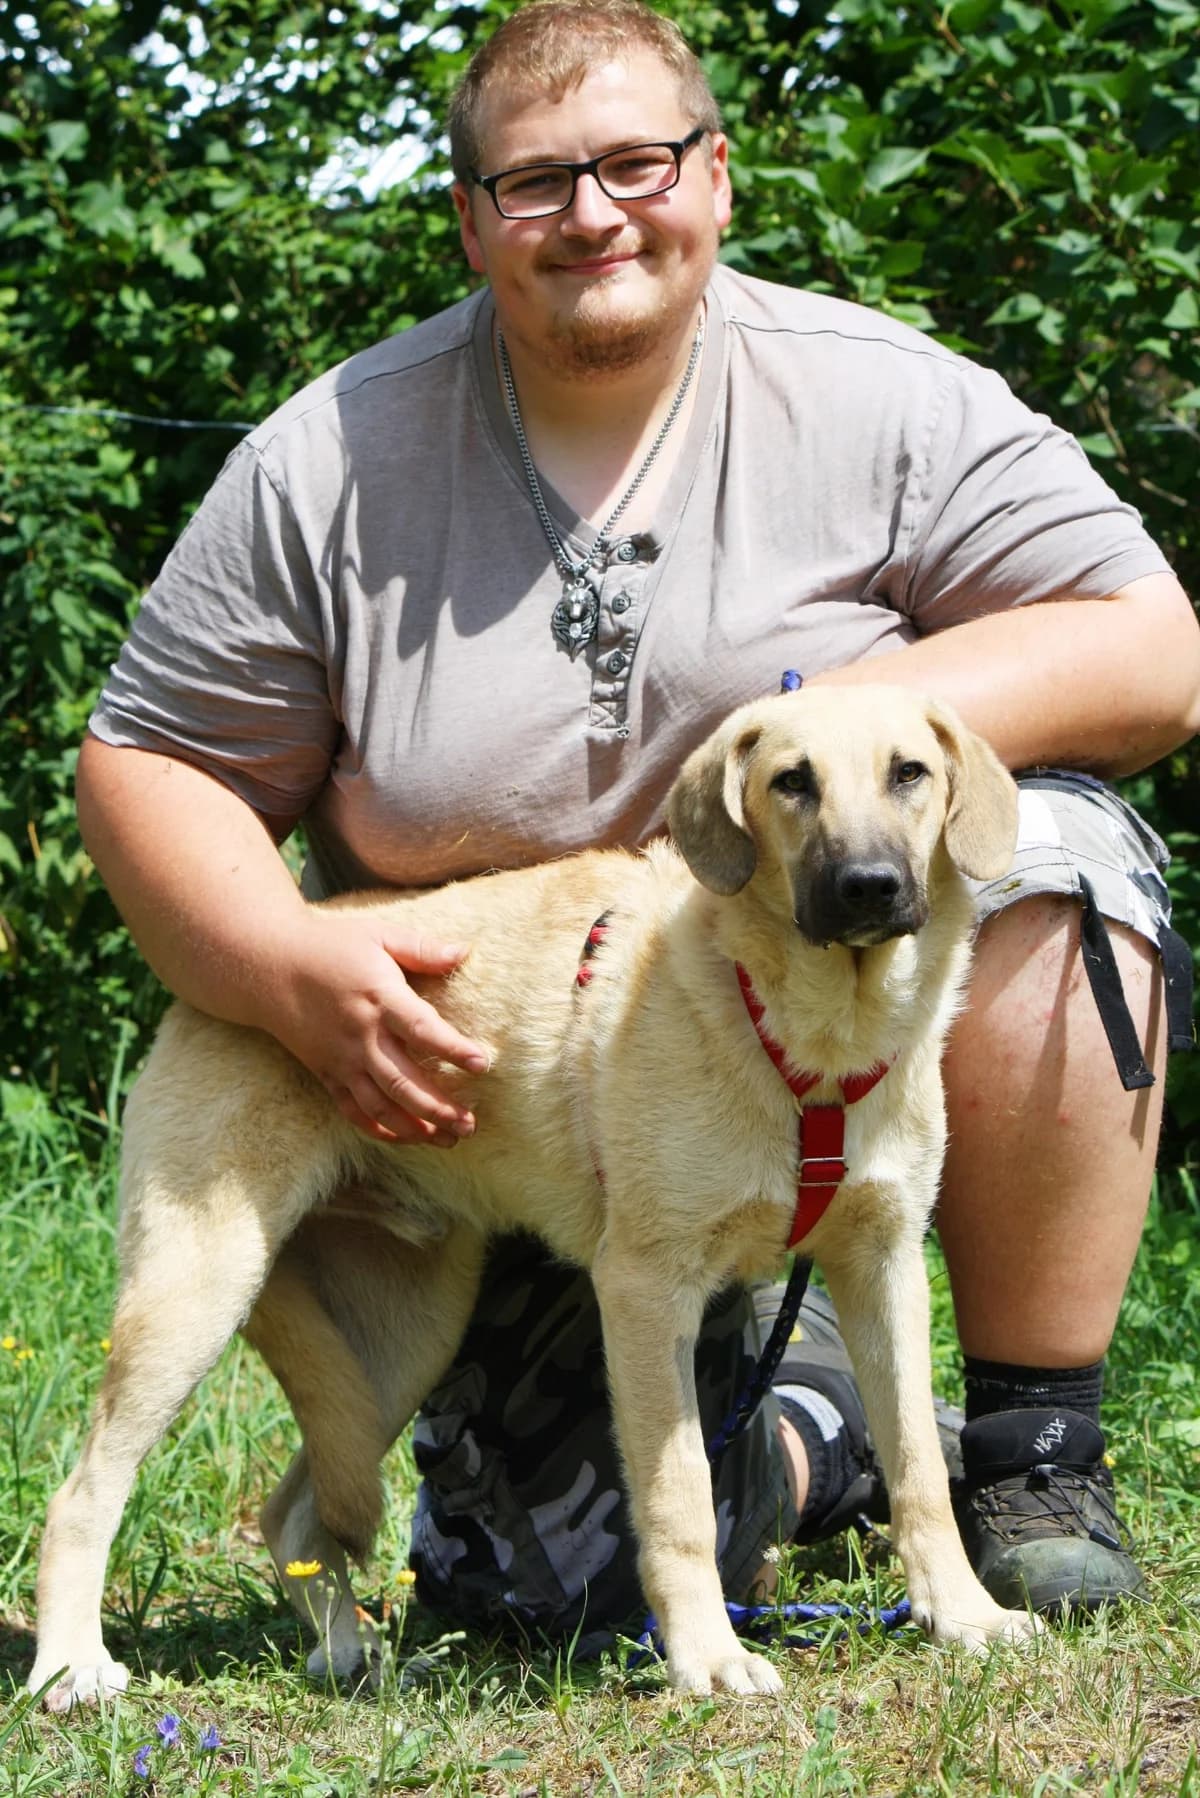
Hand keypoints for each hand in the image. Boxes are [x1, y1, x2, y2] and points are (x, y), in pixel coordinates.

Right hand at [266, 910, 489, 1145]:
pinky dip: (380, 1130)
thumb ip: (422, 948)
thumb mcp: (378, 935)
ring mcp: (342, 1060)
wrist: (267, 968)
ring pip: (381, 1107)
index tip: (482, 1063)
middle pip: (403, 1083)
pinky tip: (407, 1137)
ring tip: (449, 1139)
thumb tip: (465, 952)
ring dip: (415, 1128)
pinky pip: (353, 1112)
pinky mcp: (326, 1074)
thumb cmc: (329, 946)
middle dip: (439, 1108)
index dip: (453, 1049)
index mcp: (379, 998)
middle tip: (470, 1124)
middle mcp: (361, 1036)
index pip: (422, 1029)